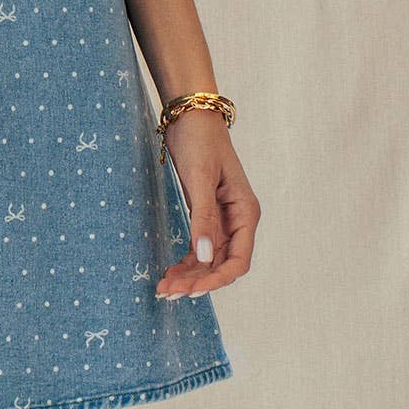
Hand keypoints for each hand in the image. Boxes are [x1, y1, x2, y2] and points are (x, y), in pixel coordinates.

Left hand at [155, 110, 258, 299]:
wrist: (191, 115)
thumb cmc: (199, 141)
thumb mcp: (199, 179)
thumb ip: (203, 218)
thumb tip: (203, 256)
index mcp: (246, 212)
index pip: (238, 260)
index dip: (217, 280)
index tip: (192, 291)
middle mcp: (237, 220)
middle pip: (221, 264)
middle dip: (197, 282)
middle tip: (168, 294)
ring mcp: (222, 220)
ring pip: (208, 259)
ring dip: (188, 276)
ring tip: (163, 290)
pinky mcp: (206, 215)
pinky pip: (199, 247)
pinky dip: (185, 262)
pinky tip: (169, 273)